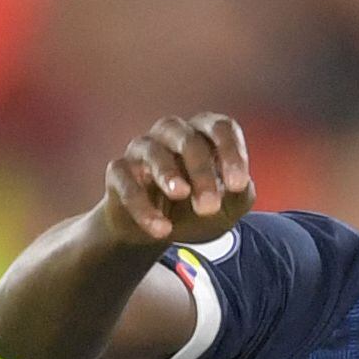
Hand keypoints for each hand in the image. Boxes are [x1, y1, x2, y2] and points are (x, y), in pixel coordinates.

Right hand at [98, 114, 253, 247]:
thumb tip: (239, 186)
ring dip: (168, 174)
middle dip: (201, 171)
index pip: (220, 127)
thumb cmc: (198, 210)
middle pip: (187, 138)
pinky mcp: (119, 171)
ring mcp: (143, 150)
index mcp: (205, 136)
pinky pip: (126, 181)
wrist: (159, 231)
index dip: (231, 152)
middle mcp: (173, 135)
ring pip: (153, 150)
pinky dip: (142, 205)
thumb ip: (240, 196)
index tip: (237, 184)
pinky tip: (161, 229)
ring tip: (180, 195)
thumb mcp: (228, 209)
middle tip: (209, 206)